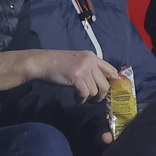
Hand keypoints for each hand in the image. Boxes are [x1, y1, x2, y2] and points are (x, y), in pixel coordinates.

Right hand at [0, 51, 117, 100]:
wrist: (41, 63)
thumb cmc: (57, 64)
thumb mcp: (77, 62)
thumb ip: (90, 69)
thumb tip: (102, 84)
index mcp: (92, 56)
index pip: (111, 70)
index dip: (113, 82)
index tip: (109, 91)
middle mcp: (90, 61)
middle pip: (105, 84)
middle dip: (101, 95)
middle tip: (94, 99)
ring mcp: (84, 68)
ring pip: (95, 91)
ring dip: (88, 97)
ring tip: (80, 96)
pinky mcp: (76, 77)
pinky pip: (85, 94)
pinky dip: (81, 99)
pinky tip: (76, 98)